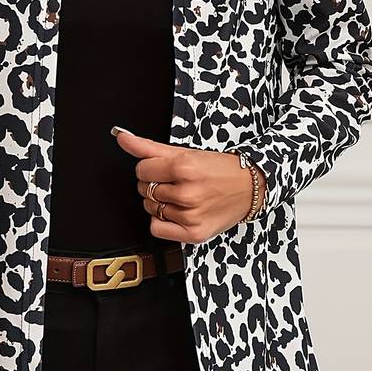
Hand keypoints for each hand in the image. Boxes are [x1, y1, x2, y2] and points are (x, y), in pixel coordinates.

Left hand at [111, 126, 265, 243]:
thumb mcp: (185, 153)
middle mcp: (187, 193)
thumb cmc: (218, 169)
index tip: (167, 169)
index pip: (142, 170)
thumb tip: (121, 137)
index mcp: (184, 167)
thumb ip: (148, 146)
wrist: (250, 188)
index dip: (151, 168)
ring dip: (161, 203)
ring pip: (150, 208)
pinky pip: (157, 229)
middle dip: (156, 184)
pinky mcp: (194, 233)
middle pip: (145, 189)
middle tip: (179, 182)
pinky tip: (178, 212)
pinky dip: (161, 221)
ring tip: (183, 196)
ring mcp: (191, 215)